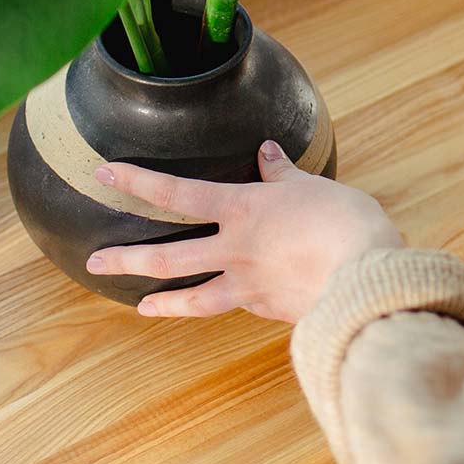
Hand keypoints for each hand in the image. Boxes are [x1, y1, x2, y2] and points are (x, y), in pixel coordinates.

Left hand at [85, 141, 402, 322]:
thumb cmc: (347, 224)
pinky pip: (236, 308)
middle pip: (168, 256)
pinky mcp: (269, 311)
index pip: (175, 192)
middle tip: (94, 261)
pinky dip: (221, 306)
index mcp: (241, 209)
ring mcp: (248, 285)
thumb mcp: (311, 187)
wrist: (370, 279)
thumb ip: (282, 173)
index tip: (103, 174)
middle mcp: (234, 249)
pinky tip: (214, 308)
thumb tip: (267, 151)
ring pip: (193, 296)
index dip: (135, 182)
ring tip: (137, 305)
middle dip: (126, 259)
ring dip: (160, 301)